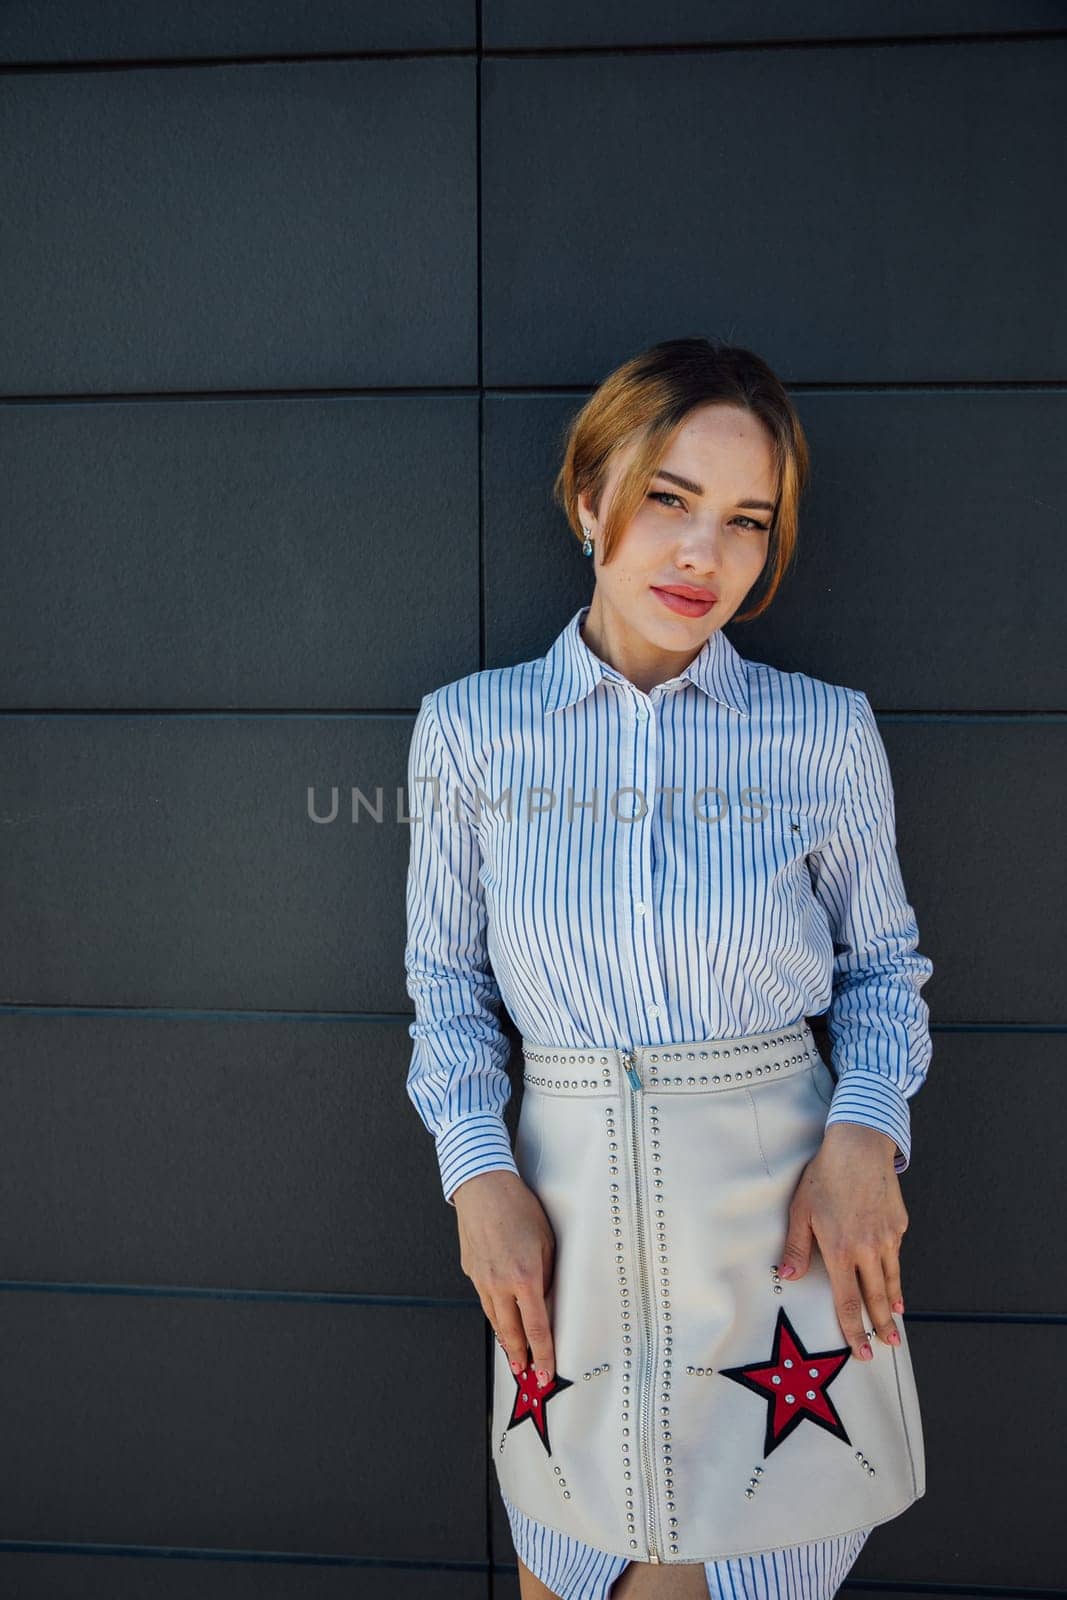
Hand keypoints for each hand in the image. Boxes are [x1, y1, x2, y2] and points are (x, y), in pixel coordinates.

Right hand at [452, 1168, 557, 1388]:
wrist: (483, 1187)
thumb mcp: (546, 1242)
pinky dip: (494, 1312)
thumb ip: (546, 1275)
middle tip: (526, 1374)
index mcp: (524, 1277)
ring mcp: (481, 1278)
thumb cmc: (518, 1207)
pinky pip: (484, 1298)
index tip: (545, 1372)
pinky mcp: (470, 1270)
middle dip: (520, 1357)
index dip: (543, 1354)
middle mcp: (500, 1283)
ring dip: (505, 1340)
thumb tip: (546, 1299)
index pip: (537, 1328)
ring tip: (514, 1355)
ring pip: (494, 1318)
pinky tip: (500, 1318)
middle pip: (511, 1332)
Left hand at [778, 1122, 907, 1360]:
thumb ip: (796, 1247)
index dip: (854, 1330)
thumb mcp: (801, 1209)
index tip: (862, 1350)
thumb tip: (787, 1278)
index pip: (848, 1301)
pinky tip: (893, 1280)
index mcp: (841, 1250)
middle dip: (882, 1326)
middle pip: (876, 1298)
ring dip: (893, 1304)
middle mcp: (868, 1249)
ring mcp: (888, 1237)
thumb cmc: (825, 1175)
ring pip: (892, 1279)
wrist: (860, 1146)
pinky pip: (896, 1254)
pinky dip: (895, 1272)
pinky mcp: (900, 1224)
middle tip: (889, 1346)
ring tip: (896, 1321)